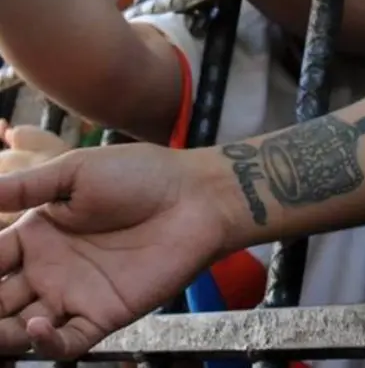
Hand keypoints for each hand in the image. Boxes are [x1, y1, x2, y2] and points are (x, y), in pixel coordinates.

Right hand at [0, 142, 233, 358]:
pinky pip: (66, 342)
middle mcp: (49, 267)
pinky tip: (36, 326)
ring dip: (1, 333)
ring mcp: (75, 293)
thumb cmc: (139, 175)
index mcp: (39, 231)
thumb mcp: (75, 173)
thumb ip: (25, 187)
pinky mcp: (103, 313)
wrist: (193, 196)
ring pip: (20, 328)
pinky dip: (46, 344)